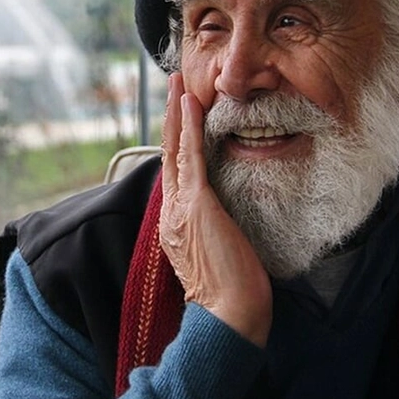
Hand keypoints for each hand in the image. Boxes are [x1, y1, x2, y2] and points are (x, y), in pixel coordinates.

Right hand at [160, 73, 271, 346]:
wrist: (228, 315)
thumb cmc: (231, 293)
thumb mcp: (216, 254)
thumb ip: (212, 231)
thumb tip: (222, 217)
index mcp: (174, 225)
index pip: (173, 175)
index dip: (174, 144)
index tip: (179, 120)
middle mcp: (170, 212)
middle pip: (167, 155)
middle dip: (170, 119)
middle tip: (173, 87)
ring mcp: (179, 207)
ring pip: (174, 149)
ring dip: (177, 113)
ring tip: (178, 84)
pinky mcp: (195, 203)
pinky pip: (190, 156)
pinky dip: (189, 127)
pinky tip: (191, 105)